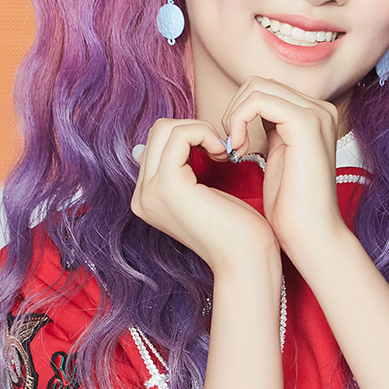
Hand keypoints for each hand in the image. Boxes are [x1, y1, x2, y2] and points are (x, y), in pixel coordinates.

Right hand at [131, 118, 277, 274]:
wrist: (246, 260)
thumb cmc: (236, 228)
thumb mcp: (203, 193)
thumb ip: (181, 170)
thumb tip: (167, 142)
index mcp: (147, 198)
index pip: (156, 142)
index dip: (190, 137)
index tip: (216, 153)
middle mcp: (142, 196)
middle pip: (157, 131)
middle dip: (193, 129)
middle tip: (220, 150)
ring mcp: (150, 191)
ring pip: (165, 128)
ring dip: (200, 130)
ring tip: (222, 153)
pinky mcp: (168, 185)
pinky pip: (180, 135)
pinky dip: (204, 134)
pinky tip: (223, 154)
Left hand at [222, 77, 347, 260]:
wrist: (310, 233)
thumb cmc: (290, 205)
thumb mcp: (276, 156)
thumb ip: (267, 129)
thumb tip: (239, 113)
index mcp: (313, 115)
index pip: (263, 90)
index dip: (239, 113)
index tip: (232, 146)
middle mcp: (319, 109)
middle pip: (257, 83)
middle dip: (233, 111)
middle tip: (231, 147)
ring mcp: (315, 113)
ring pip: (255, 87)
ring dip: (233, 116)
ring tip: (234, 149)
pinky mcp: (305, 123)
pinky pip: (257, 100)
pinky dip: (238, 120)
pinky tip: (238, 149)